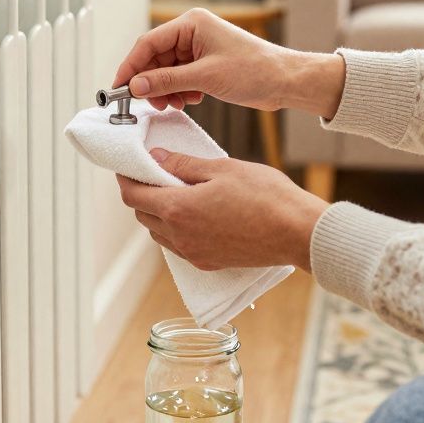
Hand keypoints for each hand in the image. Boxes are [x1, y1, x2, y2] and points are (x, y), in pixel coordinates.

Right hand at [114, 8, 345, 118]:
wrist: (285, 81)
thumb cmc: (255, 70)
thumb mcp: (205, 77)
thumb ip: (167, 81)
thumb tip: (137, 86)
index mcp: (191, 24)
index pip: (149, 42)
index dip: (131, 66)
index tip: (120, 86)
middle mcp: (193, 32)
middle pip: (155, 57)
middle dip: (151, 82)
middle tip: (149, 102)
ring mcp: (199, 48)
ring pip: (167, 70)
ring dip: (166, 90)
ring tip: (175, 104)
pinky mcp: (206, 64)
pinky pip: (180, 77)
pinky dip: (179, 91)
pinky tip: (190, 101)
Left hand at [116, 148, 328, 272]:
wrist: (297, 232)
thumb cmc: (265, 196)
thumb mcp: (221, 168)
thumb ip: (183, 165)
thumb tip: (155, 159)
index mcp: (177, 210)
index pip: (133, 195)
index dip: (126, 179)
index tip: (129, 167)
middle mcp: (180, 237)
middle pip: (142, 215)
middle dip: (141, 194)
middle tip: (154, 175)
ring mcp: (194, 254)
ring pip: (158, 233)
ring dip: (157, 213)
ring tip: (176, 193)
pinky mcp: (209, 264)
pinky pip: (178, 247)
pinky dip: (175, 230)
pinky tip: (192, 215)